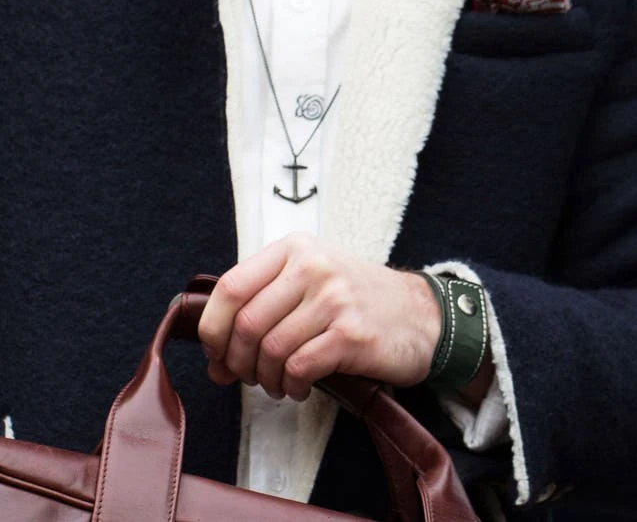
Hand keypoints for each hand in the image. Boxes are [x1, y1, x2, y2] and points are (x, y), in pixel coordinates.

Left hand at [197, 233, 441, 400]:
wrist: (422, 316)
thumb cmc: (356, 301)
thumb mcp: (310, 282)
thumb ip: (262, 308)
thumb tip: (214, 360)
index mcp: (294, 248)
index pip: (231, 286)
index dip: (213, 327)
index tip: (216, 352)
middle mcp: (312, 266)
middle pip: (247, 323)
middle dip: (237, 361)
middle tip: (245, 377)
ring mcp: (333, 298)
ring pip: (270, 349)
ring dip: (265, 378)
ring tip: (277, 384)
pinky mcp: (351, 333)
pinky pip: (299, 367)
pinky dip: (290, 386)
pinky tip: (298, 388)